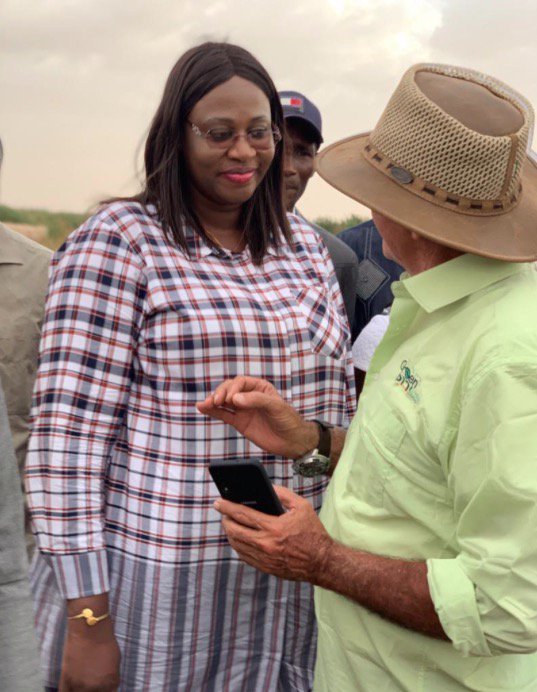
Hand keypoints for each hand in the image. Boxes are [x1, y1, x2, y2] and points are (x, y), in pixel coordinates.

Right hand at [59, 621, 119, 691]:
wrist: (90, 629)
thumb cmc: (106, 642)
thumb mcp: (116, 662)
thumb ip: (111, 679)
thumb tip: (106, 687)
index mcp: (110, 683)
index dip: (106, 691)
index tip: (103, 688)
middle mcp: (95, 688)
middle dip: (95, 691)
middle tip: (93, 686)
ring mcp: (79, 685)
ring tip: (83, 686)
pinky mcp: (66, 680)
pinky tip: (72, 689)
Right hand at [197, 376, 317, 458]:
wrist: (292, 441)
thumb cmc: (288, 420)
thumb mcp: (276, 407)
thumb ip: (256, 400)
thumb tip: (235, 399)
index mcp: (259, 387)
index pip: (241, 382)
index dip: (233, 388)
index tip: (231, 399)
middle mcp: (249, 396)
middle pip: (229, 390)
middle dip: (220, 394)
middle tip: (216, 401)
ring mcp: (243, 409)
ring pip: (224, 402)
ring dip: (213, 401)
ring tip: (204, 404)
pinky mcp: (239, 422)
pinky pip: (223, 414)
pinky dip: (213, 412)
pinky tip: (203, 408)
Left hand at [215, 485, 332, 582]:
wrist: (321, 561)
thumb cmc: (313, 532)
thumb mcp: (302, 506)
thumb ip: (283, 494)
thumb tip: (267, 487)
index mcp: (274, 527)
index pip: (243, 514)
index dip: (227, 507)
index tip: (218, 502)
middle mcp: (266, 544)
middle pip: (234, 531)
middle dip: (225, 520)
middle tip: (223, 512)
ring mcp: (264, 558)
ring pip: (237, 545)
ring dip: (230, 533)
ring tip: (230, 524)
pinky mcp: (265, 567)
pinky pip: (244, 556)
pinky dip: (238, 545)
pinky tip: (239, 538)